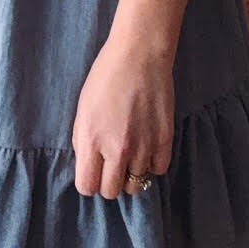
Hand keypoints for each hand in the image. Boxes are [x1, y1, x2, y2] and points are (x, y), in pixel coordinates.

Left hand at [71, 36, 174, 199]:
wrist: (140, 55)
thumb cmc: (106, 77)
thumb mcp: (83, 110)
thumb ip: (83, 142)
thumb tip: (89, 165)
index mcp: (91, 141)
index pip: (87, 187)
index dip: (89, 181)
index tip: (93, 171)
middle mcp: (117, 150)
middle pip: (111, 192)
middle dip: (109, 182)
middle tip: (111, 165)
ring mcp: (143, 147)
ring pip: (136, 185)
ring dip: (131, 173)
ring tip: (130, 154)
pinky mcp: (165, 140)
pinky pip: (158, 171)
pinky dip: (152, 164)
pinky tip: (147, 148)